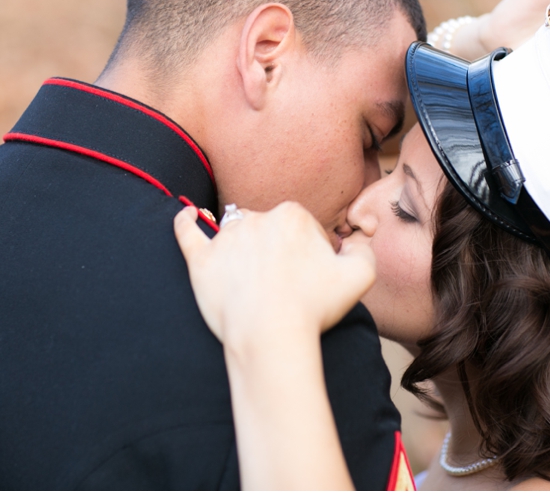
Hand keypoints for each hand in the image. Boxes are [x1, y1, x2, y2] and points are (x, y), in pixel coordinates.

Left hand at [174, 202, 375, 349]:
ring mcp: (224, 238)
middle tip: (281, 283)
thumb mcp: (360, 276)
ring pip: (233, 232)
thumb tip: (352, 242)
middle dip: (274, 248)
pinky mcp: (201, 260)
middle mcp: (256, 219)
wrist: (271, 335)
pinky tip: (187, 215)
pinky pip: (188, 231)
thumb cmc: (314, 307)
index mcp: (292, 215)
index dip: (306, 251)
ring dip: (241, 245)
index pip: (299, 225)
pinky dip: (186, 220)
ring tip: (248, 273)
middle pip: (266, 227)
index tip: (307, 276)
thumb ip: (363, 250)